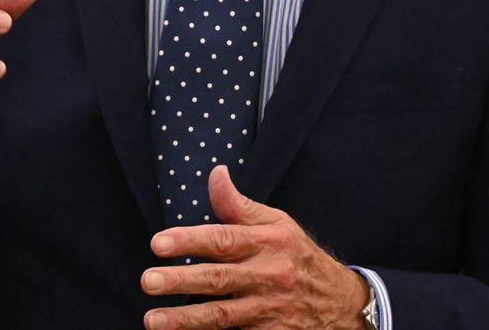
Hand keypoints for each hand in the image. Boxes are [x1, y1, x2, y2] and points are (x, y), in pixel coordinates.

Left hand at [141, 166, 367, 329]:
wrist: (339, 302)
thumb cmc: (298, 256)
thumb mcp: (278, 224)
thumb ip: (239, 205)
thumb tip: (216, 173)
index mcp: (268, 243)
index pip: (224, 239)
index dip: (189, 240)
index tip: (158, 244)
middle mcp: (268, 275)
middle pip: (218, 279)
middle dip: (180, 281)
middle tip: (148, 281)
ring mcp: (268, 309)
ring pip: (221, 316)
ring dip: (184, 319)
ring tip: (152, 320)